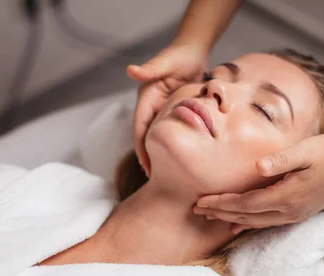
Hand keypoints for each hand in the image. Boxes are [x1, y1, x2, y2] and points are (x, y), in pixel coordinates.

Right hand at [127, 43, 207, 175]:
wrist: (192, 48)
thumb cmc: (180, 54)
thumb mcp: (166, 62)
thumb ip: (151, 68)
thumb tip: (131, 70)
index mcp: (146, 97)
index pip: (140, 127)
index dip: (141, 147)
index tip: (145, 165)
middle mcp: (150, 105)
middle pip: (145, 135)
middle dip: (147, 156)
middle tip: (154, 178)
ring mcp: (160, 108)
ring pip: (156, 135)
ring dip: (157, 153)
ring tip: (163, 173)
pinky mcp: (171, 109)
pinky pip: (168, 130)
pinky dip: (170, 143)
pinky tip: (178, 156)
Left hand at [193, 133, 323, 233]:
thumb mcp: (305, 151)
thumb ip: (281, 160)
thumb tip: (258, 168)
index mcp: (286, 196)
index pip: (245, 204)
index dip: (222, 203)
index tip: (201, 201)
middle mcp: (288, 211)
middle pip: (245, 216)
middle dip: (219, 213)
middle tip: (196, 210)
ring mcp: (294, 215)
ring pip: (254, 222)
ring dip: (230, 220)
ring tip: (210, 217)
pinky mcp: (298, 213)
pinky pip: (266, 223)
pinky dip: (248, 224)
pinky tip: (236, 226)